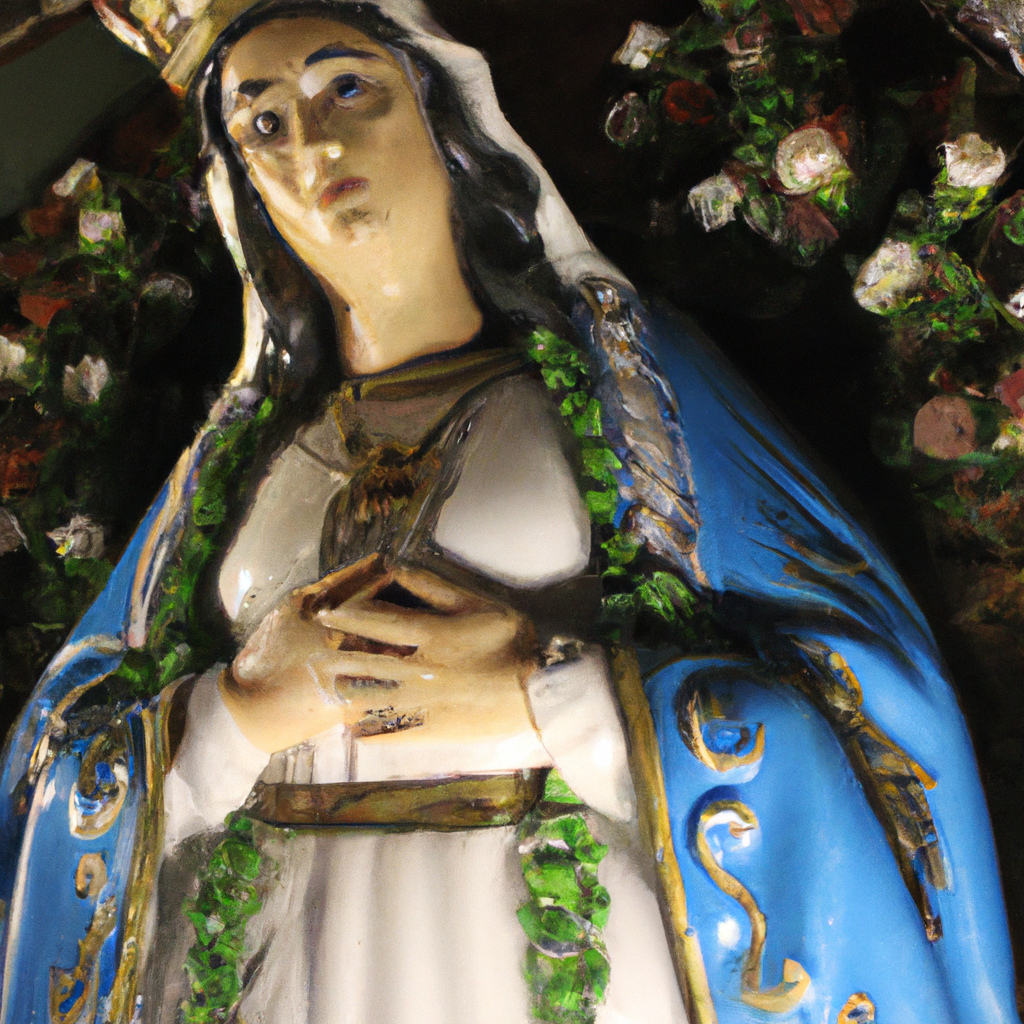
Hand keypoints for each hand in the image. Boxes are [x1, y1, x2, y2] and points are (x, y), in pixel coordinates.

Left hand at [221, 559, 548, 769]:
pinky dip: (370, 734)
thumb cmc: (513, 643)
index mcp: (432, 635)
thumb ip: (438, 589)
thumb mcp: (481, 606)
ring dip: (349, 694)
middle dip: (338, 657)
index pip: (379, 622)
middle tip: (316, 656)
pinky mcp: (433, 730)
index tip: (325, 613)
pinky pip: (393, 733)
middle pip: (367, 661)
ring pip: (374, 699)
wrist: (539, 694)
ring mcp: (424, 703)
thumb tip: (401, 569)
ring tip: (333, 690)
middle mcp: (420, 669)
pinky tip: (355, 733)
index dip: (348, 615)